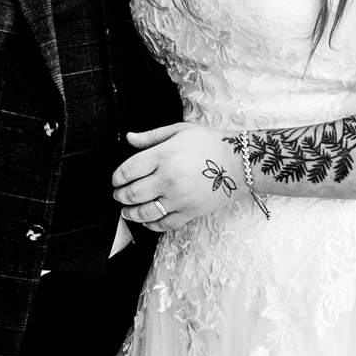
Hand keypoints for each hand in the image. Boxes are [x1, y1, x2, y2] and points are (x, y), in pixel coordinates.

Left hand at [112, 122, 241, 232]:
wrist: (239, 162)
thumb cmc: (209, 143)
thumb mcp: (180, 131)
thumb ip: (152, 136)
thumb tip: (129, 138)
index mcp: (164, 156)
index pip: (128, 170)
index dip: (117, 177)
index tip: (116, 180)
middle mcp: (168, 179)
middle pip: (132, 194)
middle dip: (120, 196)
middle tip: (118, 195)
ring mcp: (179, 198)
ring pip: (145, 212)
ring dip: (130, 214)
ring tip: (126, 211)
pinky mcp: (189, 212)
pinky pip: (164, 224)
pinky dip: (151, 225)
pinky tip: (146, 220)